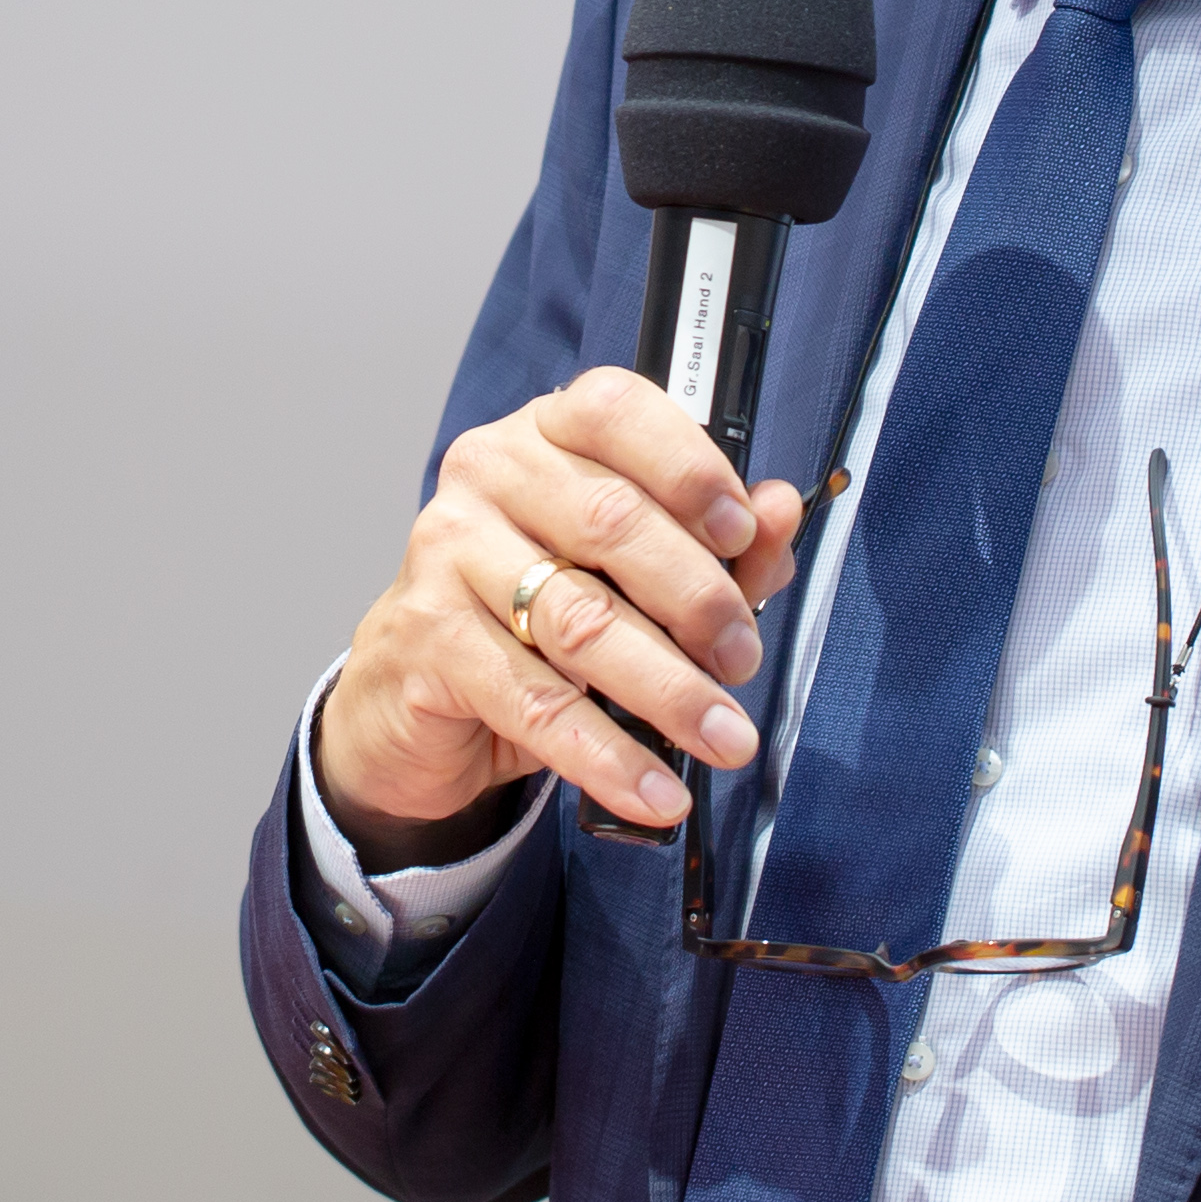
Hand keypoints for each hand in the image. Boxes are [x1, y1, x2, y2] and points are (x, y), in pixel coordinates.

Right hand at [313, 366, 805, 851]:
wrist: (418, 689)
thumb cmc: (538, 607)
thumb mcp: (632, 569)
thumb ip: (715, 541)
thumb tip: (781, 511)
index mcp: (547, 433)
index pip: (615, 411)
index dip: (688, 466)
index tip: (744, 530)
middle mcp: (488, 474)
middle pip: (609, 523)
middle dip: (696, 598)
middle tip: (742, 657)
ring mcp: (448, 553)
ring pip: (579, 621)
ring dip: (668, 688)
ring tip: (724, 734)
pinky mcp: (429, 640)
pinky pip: (536, 704)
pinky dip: (609, 756)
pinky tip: (657, 790)